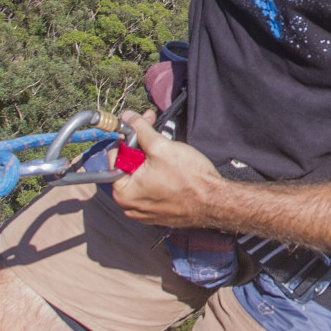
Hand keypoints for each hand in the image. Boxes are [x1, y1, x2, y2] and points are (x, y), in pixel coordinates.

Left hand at [108, 110, 226, 229]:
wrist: (215, 201)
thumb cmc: (189, 179)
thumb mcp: (161, 147)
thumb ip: (140, 129)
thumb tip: (127, 117)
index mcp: (123, 193)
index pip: (116, 158)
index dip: (128, 138)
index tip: (140, 127)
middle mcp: (130, 206)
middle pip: (129, 168)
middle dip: (141, 147)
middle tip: (155, 134)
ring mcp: (144, 212)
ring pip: (141, 178)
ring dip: (151, 161)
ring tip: (167, 151)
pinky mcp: (159, 213)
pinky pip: (152, 190)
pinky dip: (158, 177)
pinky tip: (172, 168)